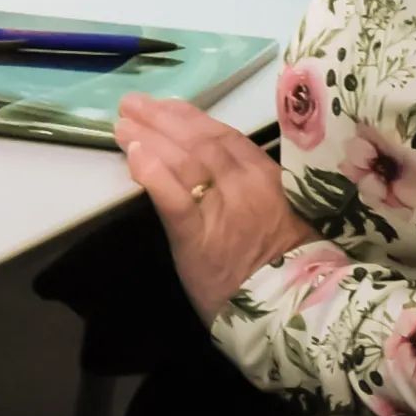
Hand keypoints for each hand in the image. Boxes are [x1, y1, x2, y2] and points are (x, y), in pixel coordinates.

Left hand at [117, 94, 318, 315]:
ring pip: (182, 161)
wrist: (292, 310)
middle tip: (132, 105)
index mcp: (265, 176)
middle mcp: (243, 184)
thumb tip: (215, 164)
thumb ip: (250, 186)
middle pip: (196, 141)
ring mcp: (221, 209)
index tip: (165, 105)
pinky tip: (134, 155)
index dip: (188, 117)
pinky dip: (153, 174)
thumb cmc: (286, 264)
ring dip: (148, 137)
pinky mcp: (198, 238)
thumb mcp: (279, 212)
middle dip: (161, 119)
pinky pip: (174, 200)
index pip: (222, 135)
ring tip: (122, 126)